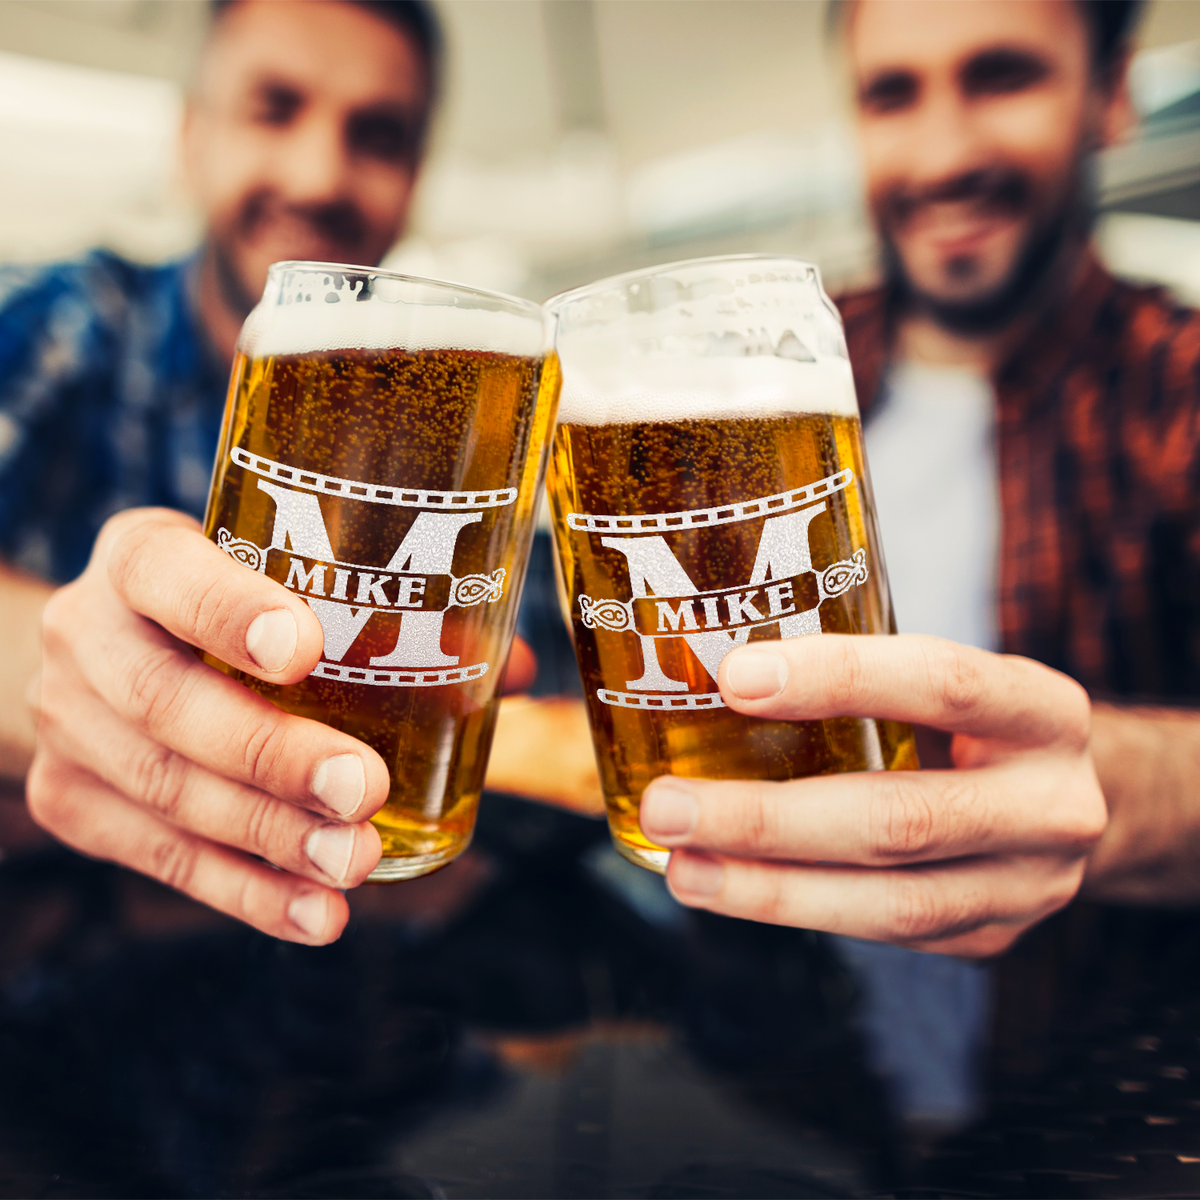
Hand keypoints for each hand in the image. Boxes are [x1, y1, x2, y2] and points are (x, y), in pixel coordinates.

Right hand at [27, 508, 394, 943]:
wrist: (109, 656)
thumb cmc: (228, 609)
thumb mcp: (281, 581)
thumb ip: (389, 614)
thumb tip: (513, 667)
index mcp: (140, 556)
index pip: (165, 571)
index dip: (227, 612)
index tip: (306, 650)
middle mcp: (86, 633)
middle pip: (166, 701)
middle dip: (270, 754)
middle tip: (363, 789)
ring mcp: (68, 725)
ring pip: (166, 791)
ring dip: (270, 837)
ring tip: (355, 861)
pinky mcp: (72, 803)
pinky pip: (159, 858)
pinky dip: (245, 892)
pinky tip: (315, 914)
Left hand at [639, 635, 1106, 956]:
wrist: (1062, 801)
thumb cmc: (972, 723)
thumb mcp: (945, 679)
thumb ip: (858, 674)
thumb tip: (705, 662)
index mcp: (1041, 711)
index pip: (942, 684)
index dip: (837, 679)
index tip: (735, 677)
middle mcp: (1050, 805)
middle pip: (901, 820)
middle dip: (770, 819)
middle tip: (670, 807)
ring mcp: (1027, 887)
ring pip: (889, 903)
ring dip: (768, 889)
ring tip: (681, 868)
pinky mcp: (989, 938)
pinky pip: (881, 933)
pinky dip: (796, 909)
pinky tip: (727, 888)